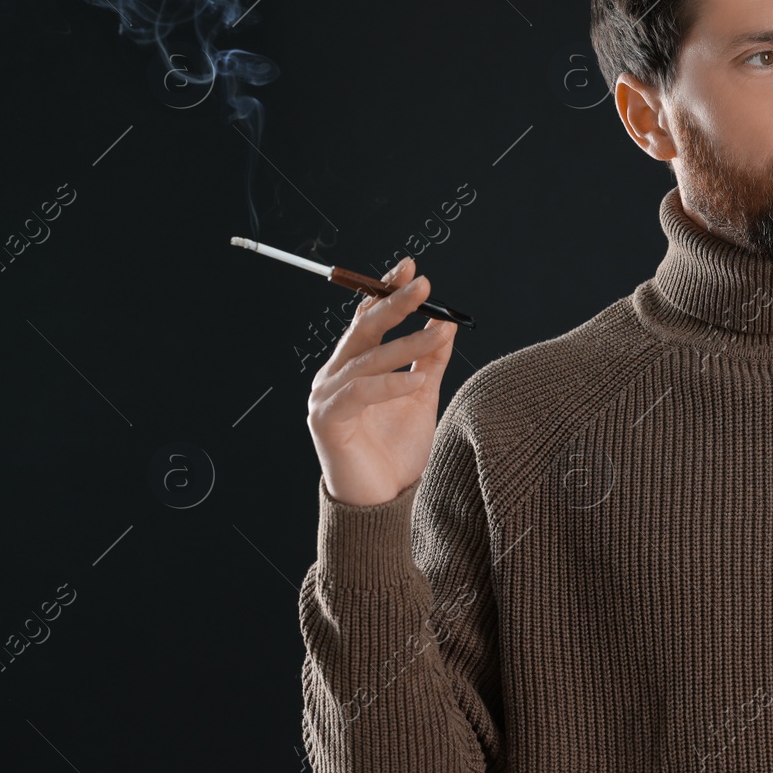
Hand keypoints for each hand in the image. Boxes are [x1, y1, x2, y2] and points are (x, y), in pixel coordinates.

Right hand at [306, 256, 457, 505]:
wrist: (383, 503)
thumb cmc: (397, 453)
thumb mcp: (421, 397)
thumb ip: (430, 363)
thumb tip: (446, 325)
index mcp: (353, 366)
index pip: (367, 318)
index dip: (387, 291)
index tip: (412, 269)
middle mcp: (334, 376)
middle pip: (363, 329)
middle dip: (394, 303)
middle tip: (425, 285)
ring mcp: (325, 397)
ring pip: (368, 358)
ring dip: (407, 344)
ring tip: (442, 332)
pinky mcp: (326, 420)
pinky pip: (359, 393)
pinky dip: (389, 384)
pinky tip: (414, 380)